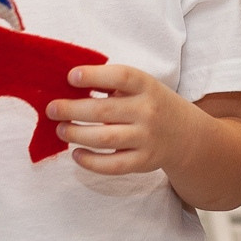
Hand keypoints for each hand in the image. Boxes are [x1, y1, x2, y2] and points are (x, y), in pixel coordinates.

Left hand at [49, 65, 201, 174]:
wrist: (188, 136)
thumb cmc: (154, 105)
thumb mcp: (143, 88)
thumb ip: (113, 85)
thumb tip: (69, 86)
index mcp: (147, 86)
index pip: (121, 77)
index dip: (94, 75)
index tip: (70, 77)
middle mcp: (149, 111)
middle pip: (104, 111)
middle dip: (72, 110)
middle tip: (52, 109)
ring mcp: (147, 138)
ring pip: (105, 138)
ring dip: (77, 134)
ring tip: (60, 130)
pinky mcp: (144, 161)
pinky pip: (112, 165)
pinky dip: (90, 162)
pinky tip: (76, 154)